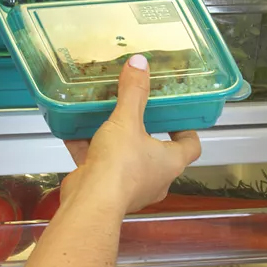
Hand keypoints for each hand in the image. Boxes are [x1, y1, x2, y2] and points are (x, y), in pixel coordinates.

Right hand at [62, 55, 200, 214]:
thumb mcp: (127, 120)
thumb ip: (133, 92)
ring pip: (127, 160)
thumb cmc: (119, 167)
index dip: (186, 130)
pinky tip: (75, 133)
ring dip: (116, 143)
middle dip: (146, 134)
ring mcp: (131, 188)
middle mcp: (155, 179)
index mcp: (170, 162)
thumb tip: (140, 64)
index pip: (190, 146)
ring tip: (106, 121)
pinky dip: (90, 152)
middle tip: (138, 114)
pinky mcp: (107, 191)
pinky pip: (100, 167)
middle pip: (157, 152)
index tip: (177, 117)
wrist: (91, 202)